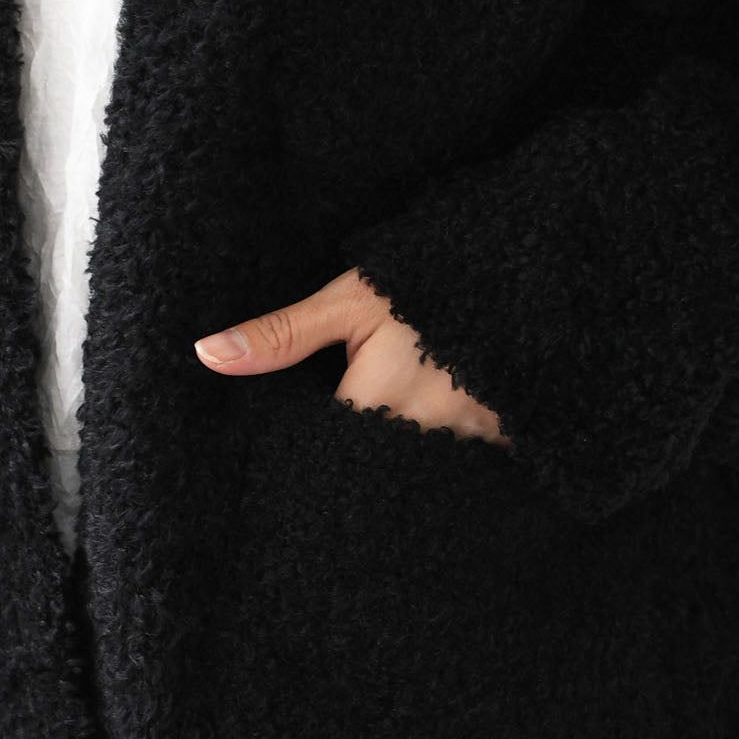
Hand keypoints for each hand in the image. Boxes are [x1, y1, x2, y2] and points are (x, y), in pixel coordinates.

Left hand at [193, 267, 510, 446]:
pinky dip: (439, 453)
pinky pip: (456, 466)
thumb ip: (284, 334)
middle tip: (355, 416)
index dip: (306, 448)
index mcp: (377, 405)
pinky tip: (435, 422)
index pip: (321, 455)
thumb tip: (208, 356)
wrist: (530, 267)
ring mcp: (468, 446)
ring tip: (395, 418)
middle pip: (366, 469)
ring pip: (412, 471)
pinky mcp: (502, 444)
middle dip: (351, 457)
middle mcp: (422, 438)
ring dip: (396, 456)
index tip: (304, 431)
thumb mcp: (352, 298)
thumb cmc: (431, 280)